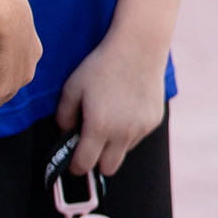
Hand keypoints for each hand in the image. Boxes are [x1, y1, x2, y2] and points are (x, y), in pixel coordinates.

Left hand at [56, 34, 169, 176]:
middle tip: (91, 144)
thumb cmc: (102, 65)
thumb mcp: (72, 87)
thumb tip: (65, 134)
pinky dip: (129, 131)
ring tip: (111, 118)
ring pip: (124, 152)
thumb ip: (63, 116)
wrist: (139, 47)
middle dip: (97, 161)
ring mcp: (141, 128)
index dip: (75, 165)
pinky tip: (127, 108)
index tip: (73, 159)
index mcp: (99, 127)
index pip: (84, 165)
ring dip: (114, 145)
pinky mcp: (154, 121)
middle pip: (107, 169)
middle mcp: (122, 133)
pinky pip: (137, 136)